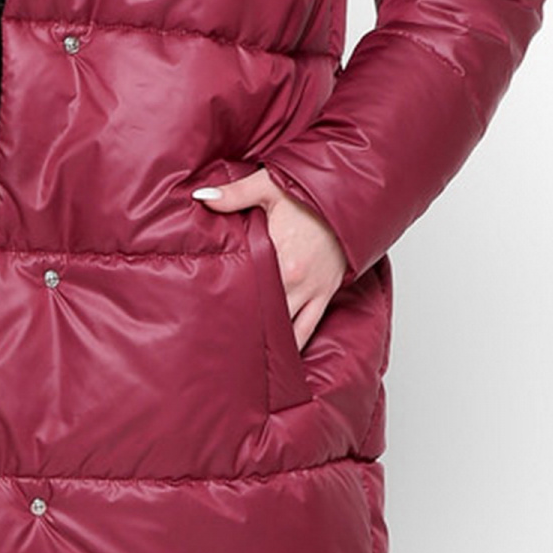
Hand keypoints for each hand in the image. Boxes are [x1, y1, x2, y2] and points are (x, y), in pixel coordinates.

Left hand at [192, 168, 346, 350]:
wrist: (351, 197)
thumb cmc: (310, 193)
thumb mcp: (269, 187)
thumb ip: (234, 194)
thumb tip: (201, 196)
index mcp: (280, 259)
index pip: (248, 292)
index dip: (227, 308)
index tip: (208, 322)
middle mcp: (297, 282)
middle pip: (265, 316)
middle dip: (244, 332)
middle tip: (219, 351)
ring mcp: (313, 292)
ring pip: (288, 331)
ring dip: (269, 344)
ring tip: (244, 365)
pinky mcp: (326, 294)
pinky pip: (309, 328)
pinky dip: (294, 345)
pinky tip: (279, 360)